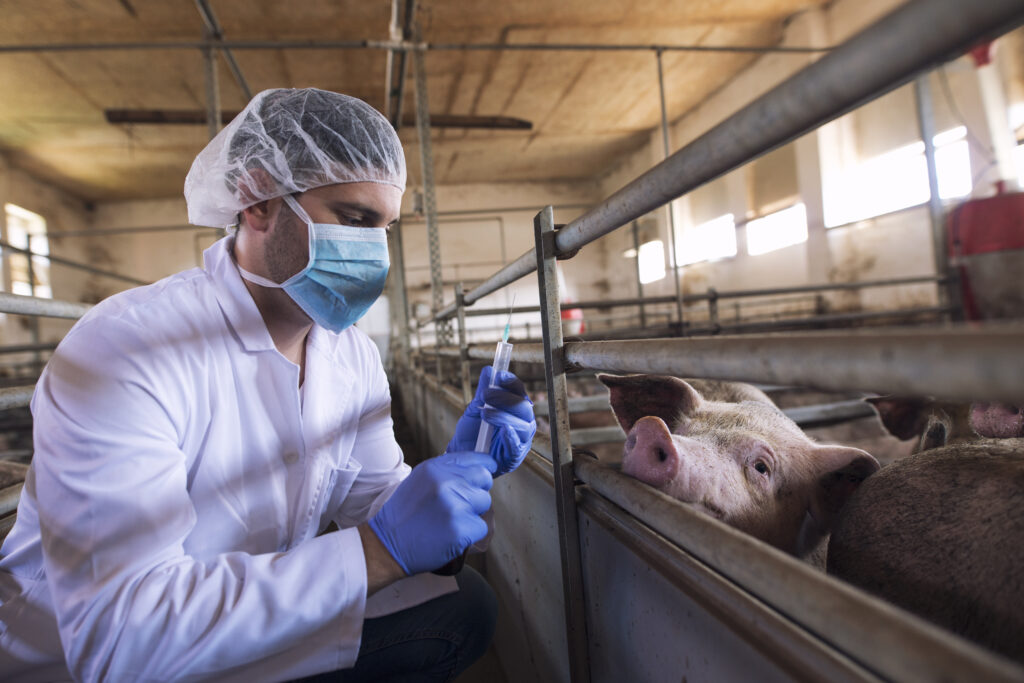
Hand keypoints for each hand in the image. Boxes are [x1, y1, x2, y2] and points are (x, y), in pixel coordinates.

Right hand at [368, 451, 494, 575]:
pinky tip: (452, 535)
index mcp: (436, 468)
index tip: (486, 473)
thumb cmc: (405, 515)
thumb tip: (476, 468)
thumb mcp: (420, 481)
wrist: (387, 545)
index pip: (477, 459)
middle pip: (484, 479)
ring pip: (485, 503)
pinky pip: (482, 527)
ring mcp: (455, 506)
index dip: (484, 467)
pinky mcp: (461, 529)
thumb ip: (446, 472)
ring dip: (474, 513)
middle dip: (477, 491)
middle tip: (461, 505)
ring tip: (451, 521)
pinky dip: (471, 534)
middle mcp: (446, 483)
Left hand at [447, 366, 536, 475]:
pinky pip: (517, 446)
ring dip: (503, 416)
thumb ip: (484, 391)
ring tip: (484, 412)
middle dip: (505, 398)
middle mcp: (523, 423)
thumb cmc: (471, 432)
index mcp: (515, 409)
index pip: (519, 392)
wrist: (461, 455)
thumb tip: (489, 370)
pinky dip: (511, 437)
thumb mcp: (475, 408)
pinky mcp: (514, 458)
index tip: (499, 376)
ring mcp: (521, 441)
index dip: (511, 382)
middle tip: (486, 394)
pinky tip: (503, 430)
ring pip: (523, 425)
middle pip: (523, 407)